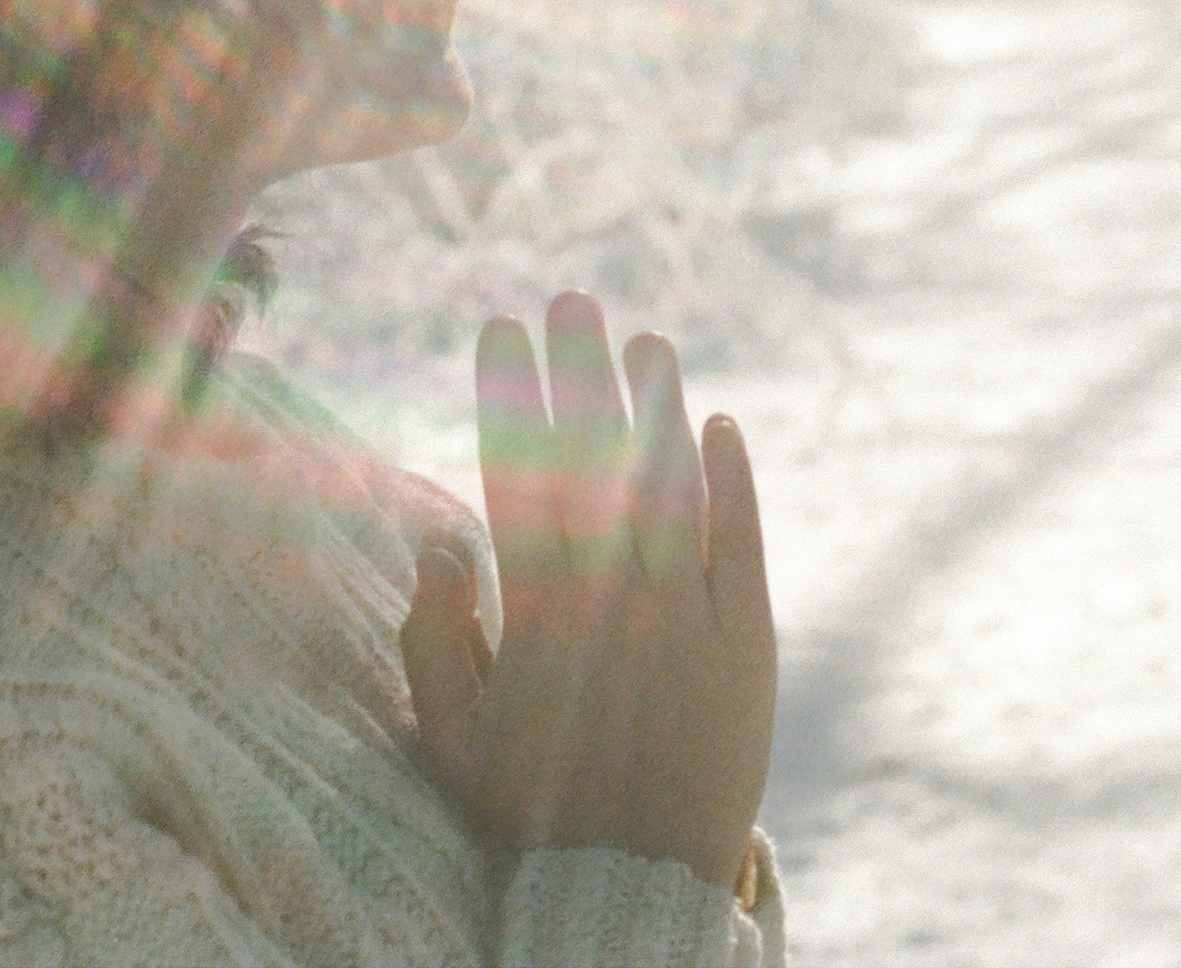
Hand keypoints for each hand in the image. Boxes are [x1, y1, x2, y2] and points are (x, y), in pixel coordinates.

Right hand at [399, 291, 775, 892]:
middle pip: (595, 458)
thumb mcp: (451, 733)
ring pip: (672, 486)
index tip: (500, 329)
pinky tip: (719, 426)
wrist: (637, 881)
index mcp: (537, 611)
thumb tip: (438, 540)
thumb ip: (433, 635)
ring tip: (645, 341)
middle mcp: (614, 599)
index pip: (518, 473)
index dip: (509, 394)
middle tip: (571, 299)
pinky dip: (732, 482)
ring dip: (657, 406)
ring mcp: (687, 616)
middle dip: (579, 371)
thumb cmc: (532, 805)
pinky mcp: (747, 642)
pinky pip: (742, 543)